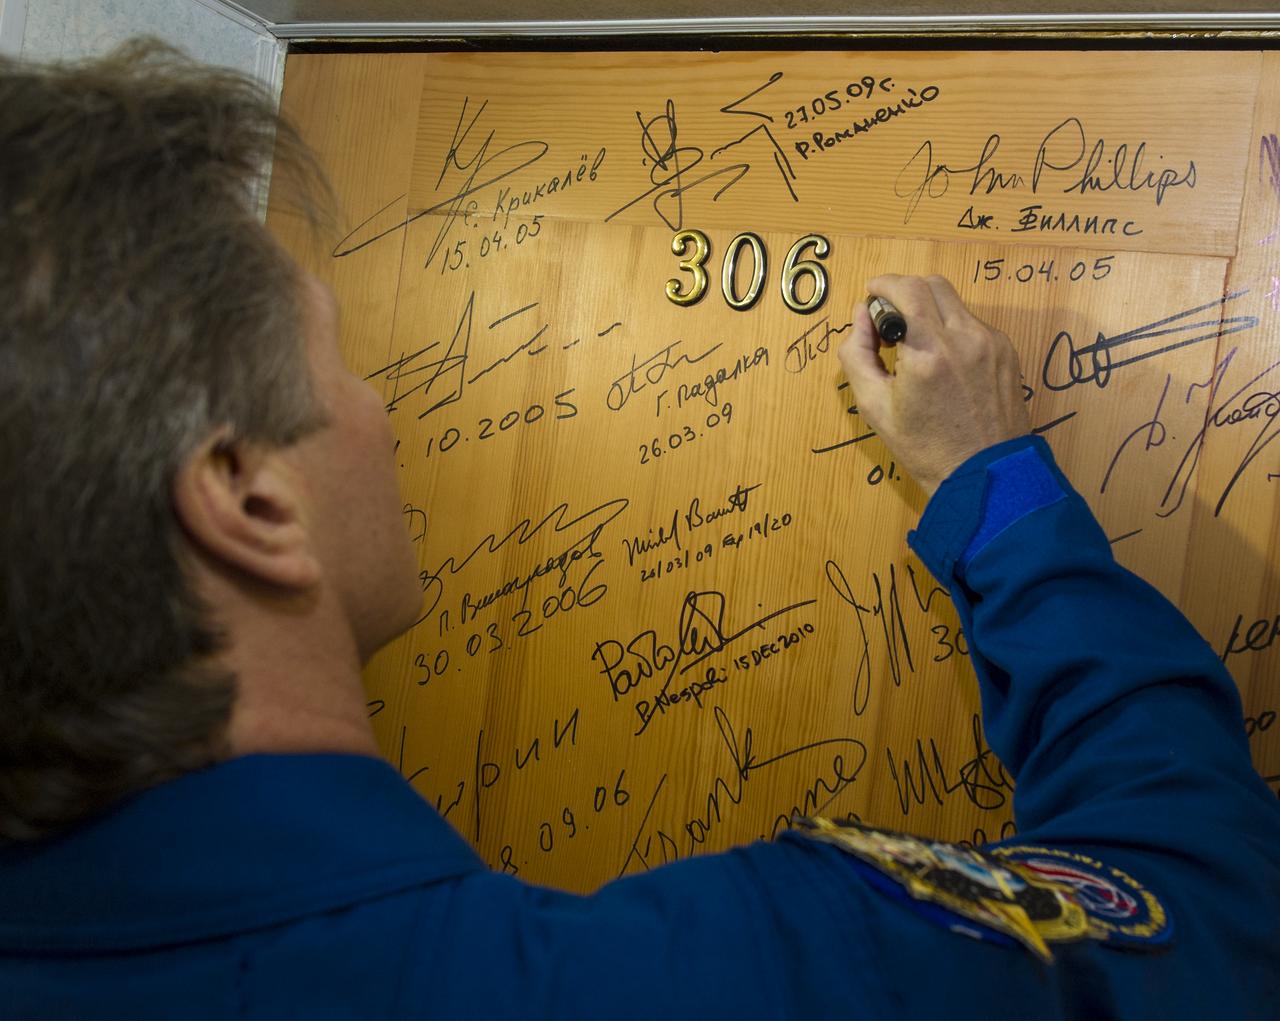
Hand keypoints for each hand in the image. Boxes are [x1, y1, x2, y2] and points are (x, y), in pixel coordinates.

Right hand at [838, 274, 1030, 496]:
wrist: (983, 473)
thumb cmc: (924, 447)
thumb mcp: (873, 407)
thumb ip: (856, 353)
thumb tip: (861, 316)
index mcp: (927, 354)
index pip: (904, 289)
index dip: (882, 285)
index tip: (871, 295)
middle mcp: (963, 338)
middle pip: (931, 283)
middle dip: (904, 289)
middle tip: (889, 316)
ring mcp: (990, 342)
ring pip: (953, 301)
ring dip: (928, 308)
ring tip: (915, 342)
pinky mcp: (1006, 350)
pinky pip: (971, 322)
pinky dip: (950, 328)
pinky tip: (942, 360)